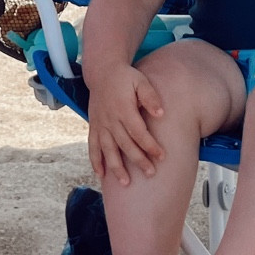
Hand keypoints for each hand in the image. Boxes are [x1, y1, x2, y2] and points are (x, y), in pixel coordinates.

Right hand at [87, 63, 165, 185]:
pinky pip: (93, 146)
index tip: (161, 156)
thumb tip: (161, 114)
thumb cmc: (125, 77)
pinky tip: (101, 175)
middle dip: (138, 160)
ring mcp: (100, 124)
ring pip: (108, 149)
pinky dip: (95, 161)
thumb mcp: (140, 81)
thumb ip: (150, 97)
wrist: (102, 72)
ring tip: (125, 183)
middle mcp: (110, 119)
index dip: (150, 145)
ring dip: (116, 167)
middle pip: (125, 144)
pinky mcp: (94, 126)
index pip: (138, 132)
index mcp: (123, 108)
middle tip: (150, 174)